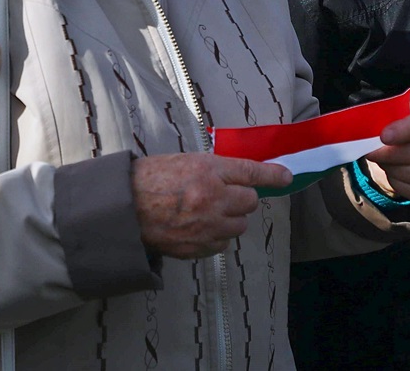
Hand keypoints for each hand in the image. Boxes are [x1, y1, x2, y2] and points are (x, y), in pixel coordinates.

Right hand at [131, 153, 291, 259]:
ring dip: (230, 220)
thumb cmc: (150, 179)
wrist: (123, 209)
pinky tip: (198, 228)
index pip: (250, 172)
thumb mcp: (184, 161)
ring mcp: (206, 226)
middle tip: (221, 195)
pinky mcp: (198, 247)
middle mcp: (212, 198)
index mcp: (208, 171)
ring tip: (207, 213)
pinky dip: (216, 237)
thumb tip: (241, 178)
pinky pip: (222, 244)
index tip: (286, 177)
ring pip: (239, 226)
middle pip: (250, 203)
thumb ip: (214, 169)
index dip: (272, 175)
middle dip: (240, 199)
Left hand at [363, 99, 409, 204]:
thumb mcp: (397, 114)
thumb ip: (387, 119)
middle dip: (392, 154)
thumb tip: (367, 129)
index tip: (383, 136)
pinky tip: (391, 174)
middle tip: (371, 152)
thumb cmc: (402, 126)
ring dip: (395, 170)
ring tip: (382, 162)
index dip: (405, 129)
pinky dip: (401, 185)